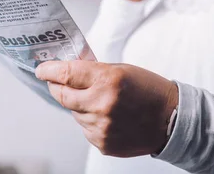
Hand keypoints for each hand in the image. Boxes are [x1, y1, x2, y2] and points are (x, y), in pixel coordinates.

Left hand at [35, 60, 178, 156]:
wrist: (171, 120)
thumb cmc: (148, 90)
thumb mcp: (122, 69)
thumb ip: (93, 70)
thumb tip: (66, 69)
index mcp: (108, 80)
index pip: (66, 74)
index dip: (49, 70)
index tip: (42, 69)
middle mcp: (102, 104)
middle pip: (62, 95)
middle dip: (57, 87)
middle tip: (57, 82)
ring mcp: (101, 127)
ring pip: (74, 113)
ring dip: (79, 105)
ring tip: (99, 101)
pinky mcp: (103, 143)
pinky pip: (85, 128)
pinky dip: (90, 120)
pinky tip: (108, 116)